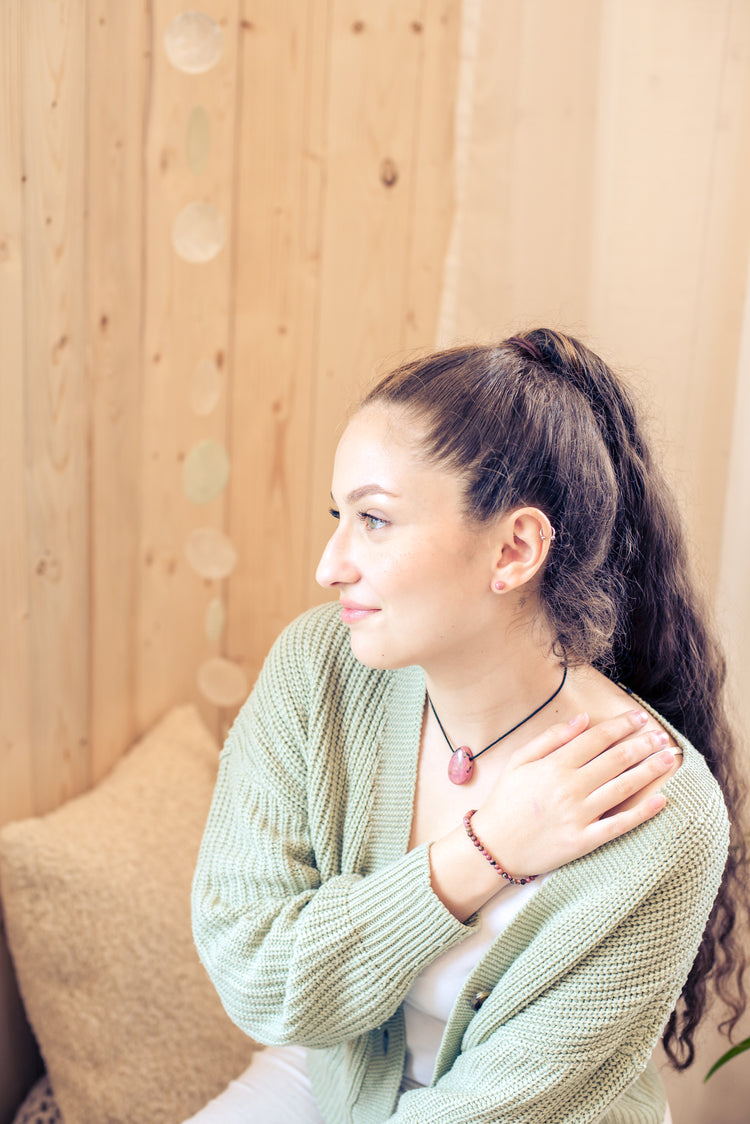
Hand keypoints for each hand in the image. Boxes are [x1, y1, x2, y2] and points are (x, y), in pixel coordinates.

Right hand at [471, 709, 675, 879]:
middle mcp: (570, 788)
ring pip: (623, 788)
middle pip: (616, 760)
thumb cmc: (505, 800)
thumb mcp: (519, 760)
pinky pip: (619, 825)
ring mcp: (579, 815)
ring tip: (669, 759)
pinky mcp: (583, 840)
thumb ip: (551, 737)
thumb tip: (582, 718)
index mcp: (554, 765)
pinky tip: (661, 801)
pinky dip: (642, 813)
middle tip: (663, 738)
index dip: (621, 726)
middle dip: (643, 745)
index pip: (597, 739)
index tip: (640, 718)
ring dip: (649, 771)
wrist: (494, 846)